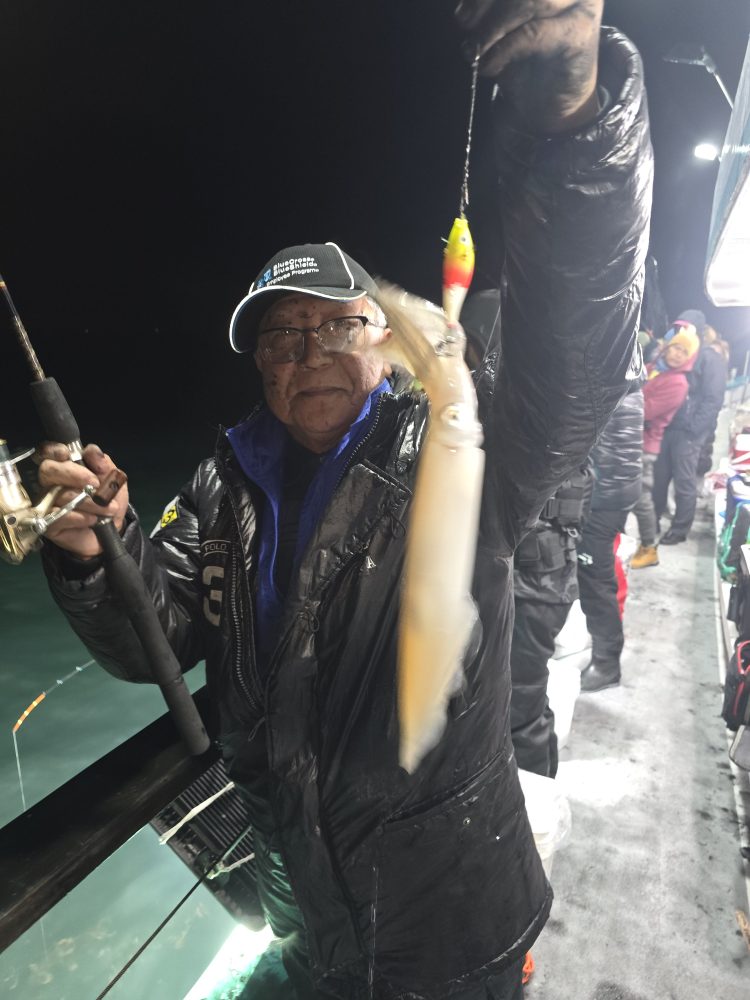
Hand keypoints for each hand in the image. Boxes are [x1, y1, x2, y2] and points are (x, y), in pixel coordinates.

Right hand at [36, 443, 129, 557]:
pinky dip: (79, 517)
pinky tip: (92, 520)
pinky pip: (58, 516)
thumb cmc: (109, 502)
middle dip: (73, 474)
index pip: (48, 453)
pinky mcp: (48, 523)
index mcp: (67, 468)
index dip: (53, 450)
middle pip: (48, 470)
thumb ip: (105, 464)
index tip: (67, 454)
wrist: (112, 532)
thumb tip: (93, 452)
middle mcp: (52, 483)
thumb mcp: (114, 481)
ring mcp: (48, 503)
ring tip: (107, 509)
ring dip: (88, 502)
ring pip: (60, 495)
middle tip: (94, 483)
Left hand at [455, 0, 603, 132]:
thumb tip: (464, 8)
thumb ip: (489, 8)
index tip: (462, 14)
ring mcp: (580, 3)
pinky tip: (489, 66)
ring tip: (474, 51)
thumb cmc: (522, 59)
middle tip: (464, 26)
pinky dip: (504, 50)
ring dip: (493, 28)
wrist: (547, 104)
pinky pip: (533, 33)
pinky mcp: (580, 31)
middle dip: (486, 4)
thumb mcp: (500, 25)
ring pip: (529, 1)